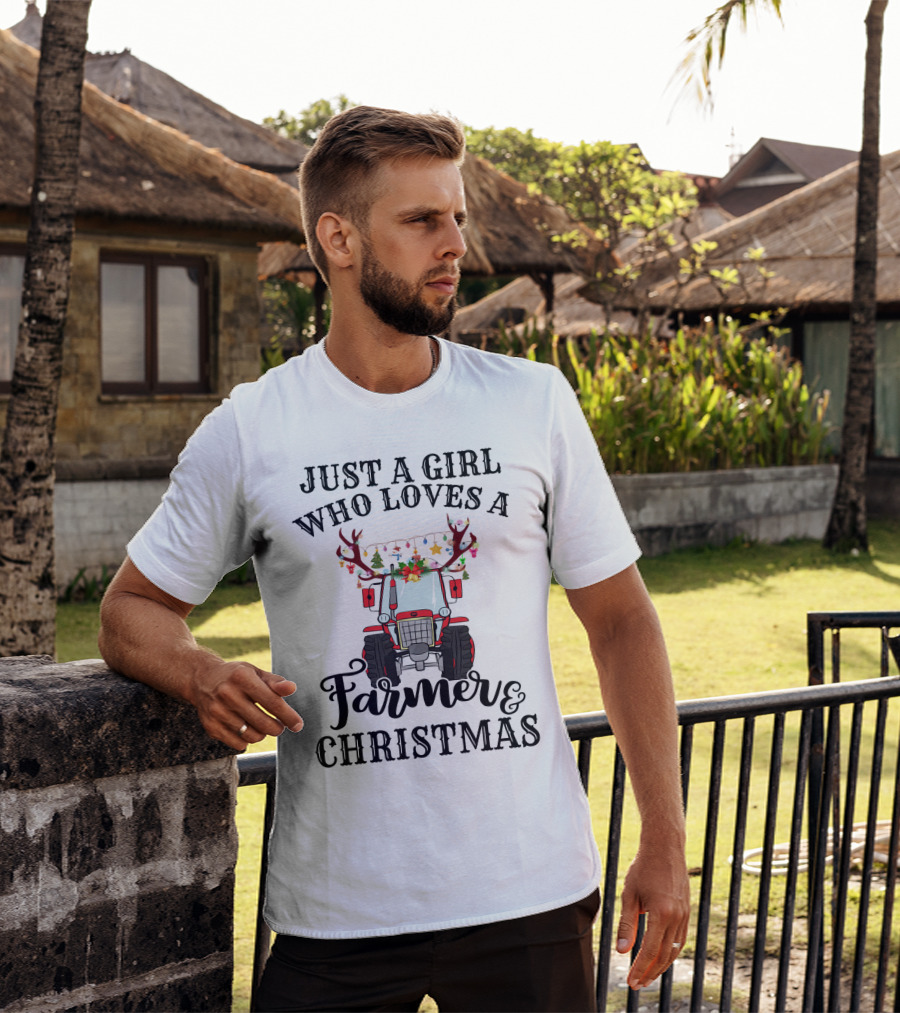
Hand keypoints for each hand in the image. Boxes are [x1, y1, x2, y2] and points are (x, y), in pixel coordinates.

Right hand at [187, 659, 302, 750]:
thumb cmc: (235, 676)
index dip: (288, 716)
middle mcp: (227, 694)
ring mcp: (217, 712)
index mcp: (242, 677)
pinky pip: (238, 744)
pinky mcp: (210, 726)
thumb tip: (292, 688)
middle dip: (277, 728)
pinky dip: (247, 740)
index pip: (272, 702)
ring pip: (252, 736)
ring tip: (262, 725)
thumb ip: (275, 682)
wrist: (201, 679)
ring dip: (263, 734)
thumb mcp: (255, 672)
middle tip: (279, 726)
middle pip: (263, 723)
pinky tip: (247, 729)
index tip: (298, 724)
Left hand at [616, 842, 690, 989]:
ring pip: (674, 949)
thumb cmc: (644, 867)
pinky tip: (660, 956)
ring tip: (648, 975)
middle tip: (637, 984)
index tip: (631, 981)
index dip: (640, 968)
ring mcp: (684, 914)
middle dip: (650, 972)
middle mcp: (677, 917)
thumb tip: (622, 951)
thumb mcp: (630, 894)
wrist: (665, 847)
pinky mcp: (686, 910)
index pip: (650, 950)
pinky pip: (680, 938)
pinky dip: (670, 951)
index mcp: (661, 913)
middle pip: (664, 955)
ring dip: (661, 965)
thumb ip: (627, 924)